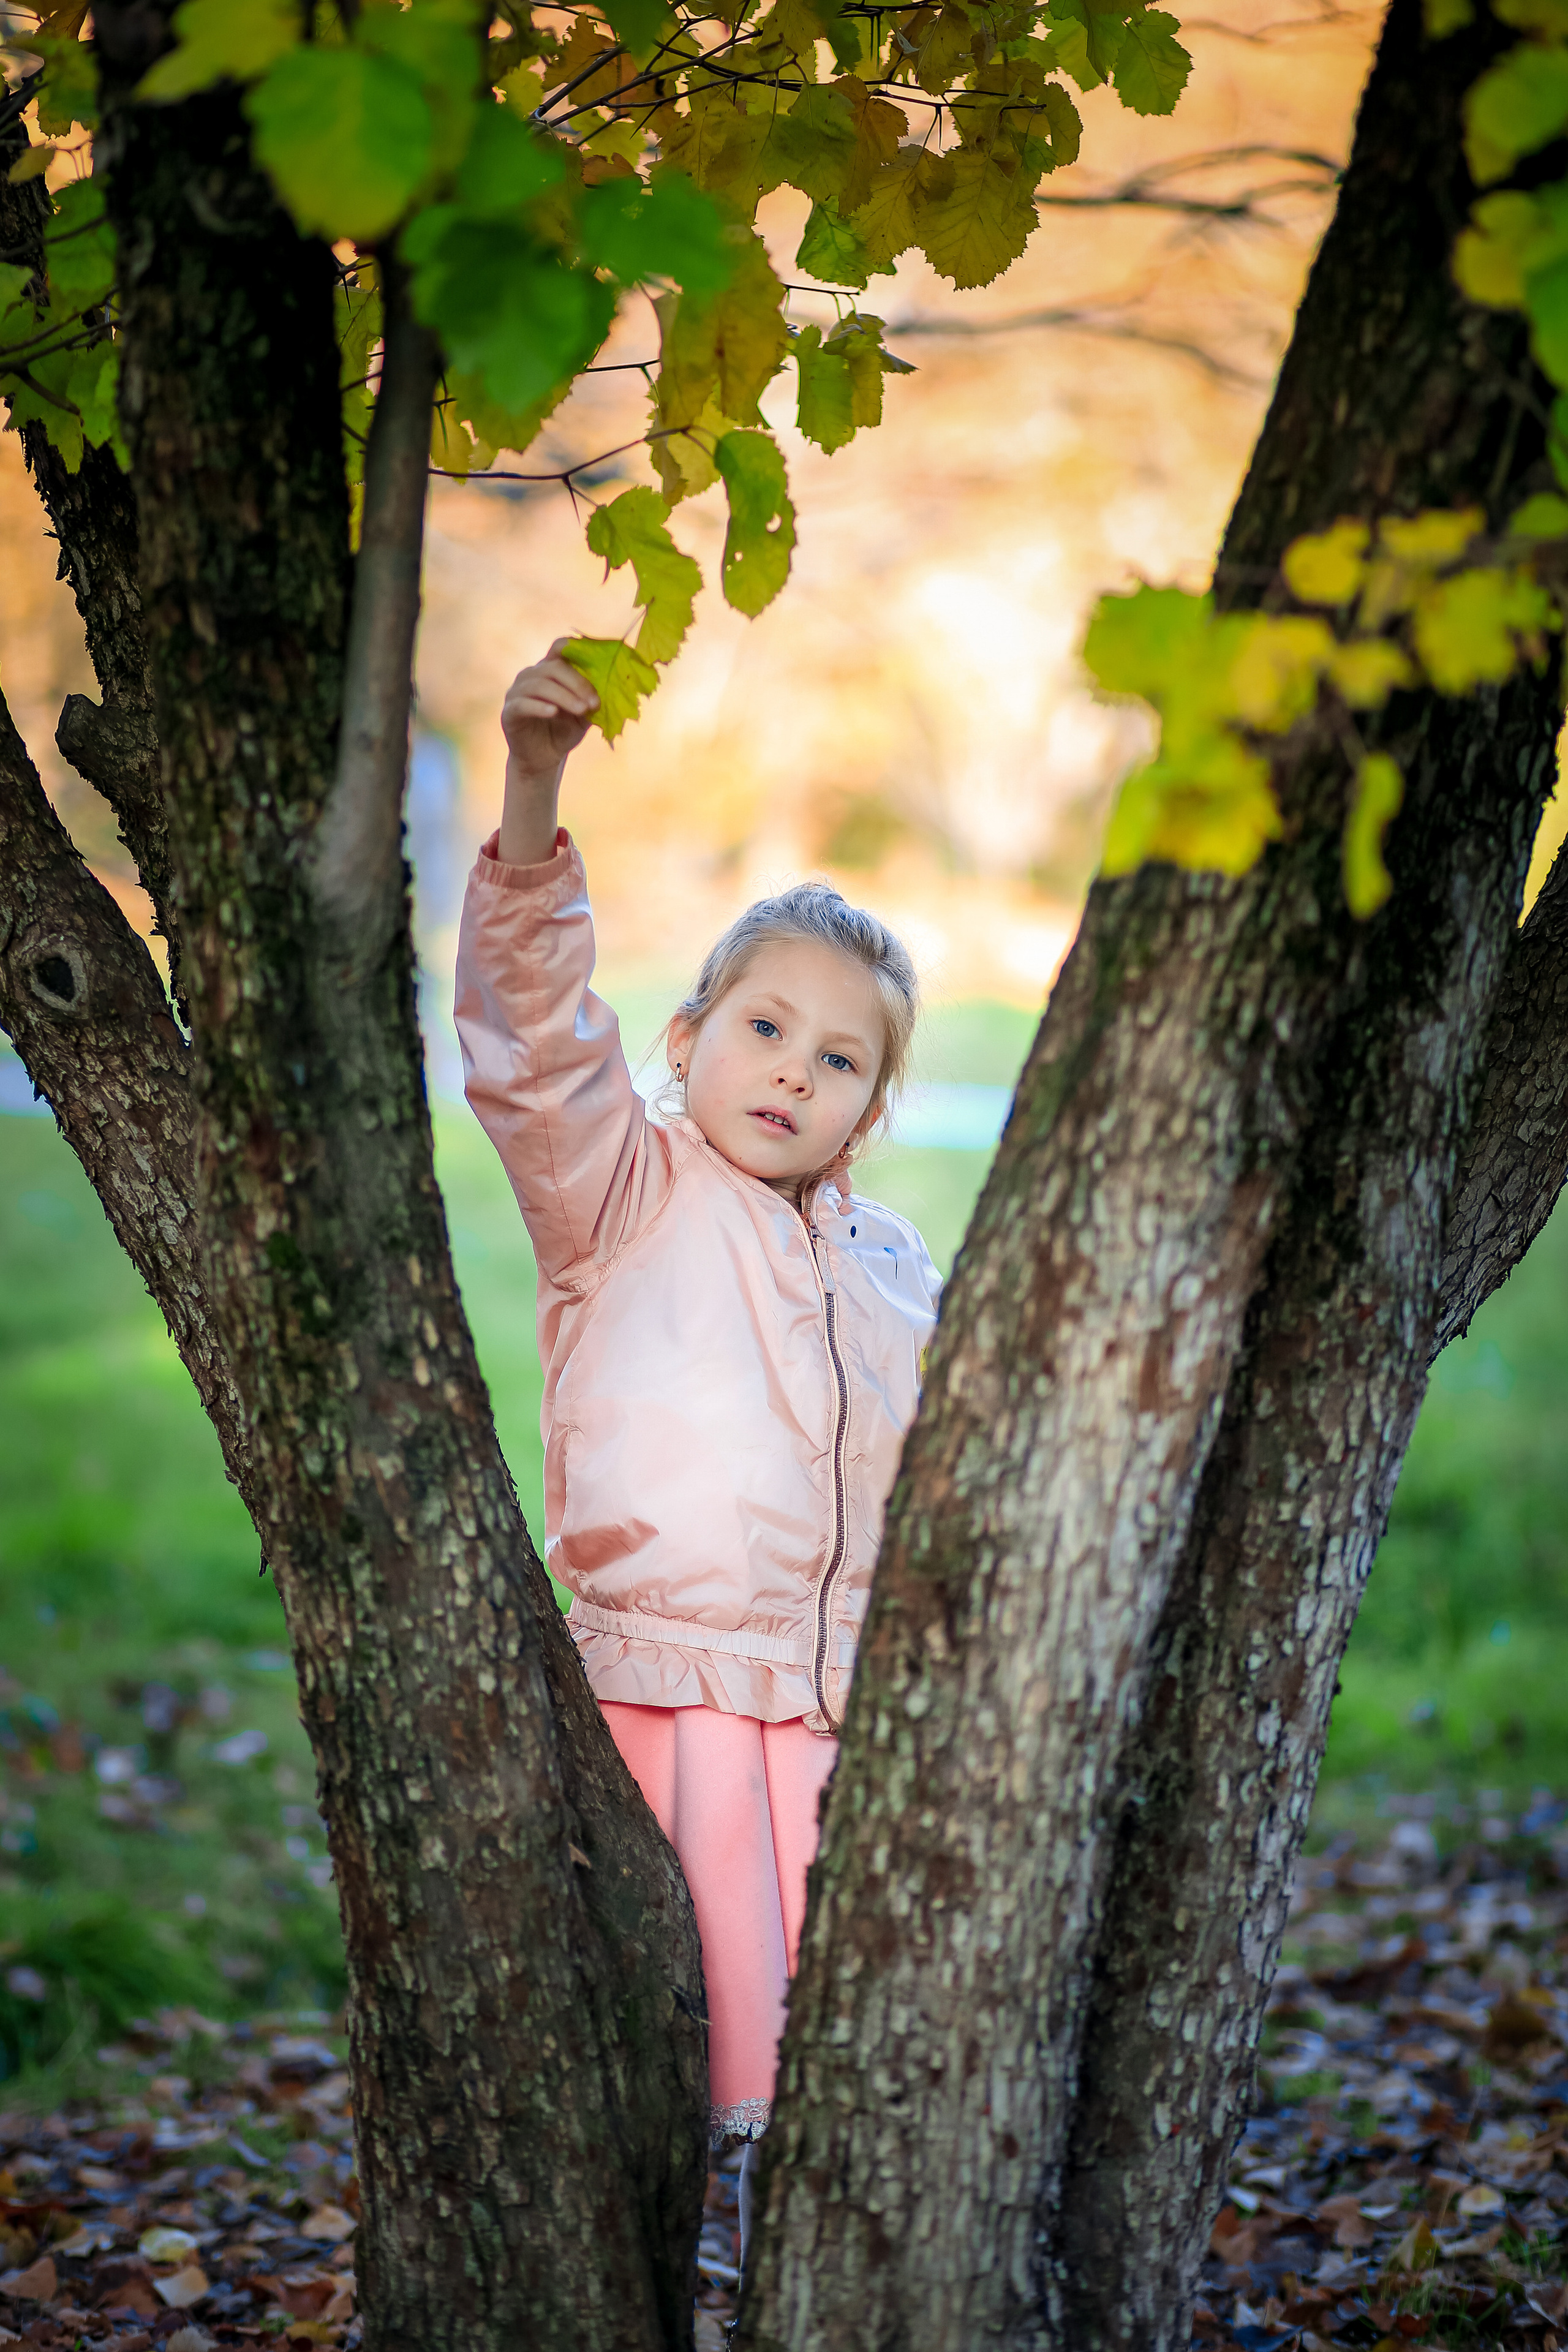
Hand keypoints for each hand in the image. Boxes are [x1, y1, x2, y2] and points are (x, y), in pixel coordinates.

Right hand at [500, 642, 597, 780]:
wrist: (543, 760)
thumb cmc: (563, 732)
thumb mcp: (583, 716)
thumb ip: (591, 700)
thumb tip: (610, 689)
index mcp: (549, 670)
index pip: (560, 649)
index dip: (576, 649)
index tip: (598, 661)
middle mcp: (530, 676)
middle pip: (553, 667)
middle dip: (577, 683)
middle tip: (594, 702)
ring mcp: (517, 692)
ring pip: (540, 685)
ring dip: (564, 696)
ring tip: (582, 710)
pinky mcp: (509, 712)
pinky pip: (523, 704)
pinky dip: (539, 706)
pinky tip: (553, 712)